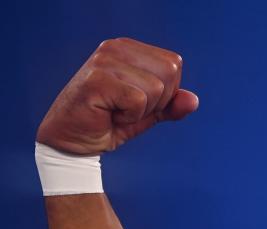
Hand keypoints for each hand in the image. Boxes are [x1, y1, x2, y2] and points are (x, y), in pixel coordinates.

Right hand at [37, 38, 198, 154]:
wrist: (72, 142)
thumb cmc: (109, 123)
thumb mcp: (148, 114)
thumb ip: (171, 105)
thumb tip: (194, 100)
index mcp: (128, 48)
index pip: (174, 64)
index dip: (166, 92)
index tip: (137, 102)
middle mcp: (115, 47)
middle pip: (170, 73)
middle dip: (157, 101)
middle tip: (127, 109)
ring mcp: (104, 61)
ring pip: (156, 88)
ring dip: (141, 111)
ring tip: (116, 112)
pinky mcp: (97, 80)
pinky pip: (138, 101)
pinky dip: (130, 117)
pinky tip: (108, 115)